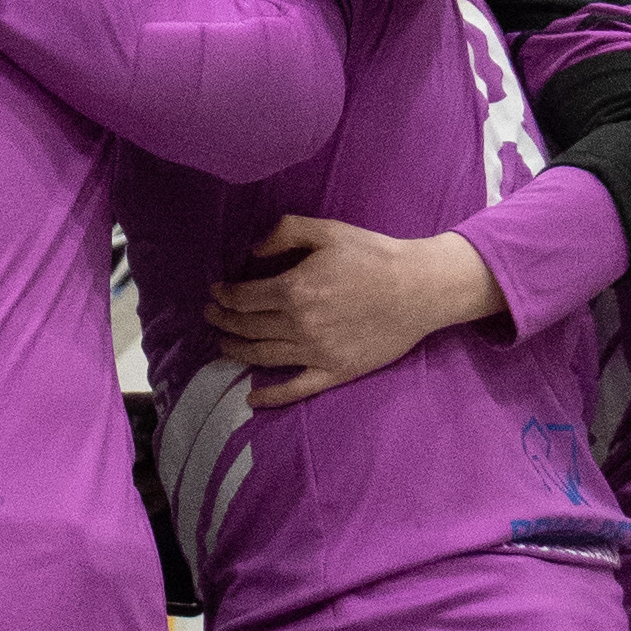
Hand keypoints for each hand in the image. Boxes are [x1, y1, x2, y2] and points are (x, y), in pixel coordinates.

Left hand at [206, 215, 500, 403]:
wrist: (419, 288)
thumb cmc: (374, 255)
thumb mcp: (328, 230)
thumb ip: (286, 232)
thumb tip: (255, 250)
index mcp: (294, 290)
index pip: (243, 298)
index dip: (223, 296)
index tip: (215, 293)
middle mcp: (299, 325)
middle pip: (247, 328)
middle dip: (222, 322)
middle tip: (211, 317)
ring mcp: (316, 352)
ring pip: (263, 356)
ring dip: (236, 351)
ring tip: (222, 345)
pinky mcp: (335, 372)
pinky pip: (296, 389)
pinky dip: (271, 397)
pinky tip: (252, 399)